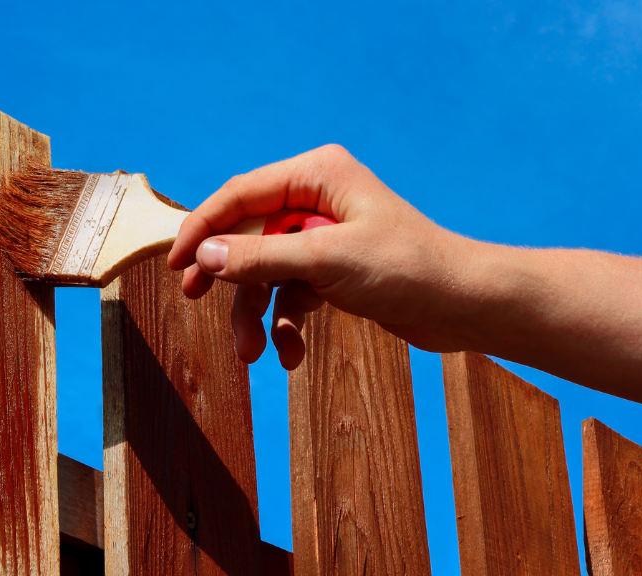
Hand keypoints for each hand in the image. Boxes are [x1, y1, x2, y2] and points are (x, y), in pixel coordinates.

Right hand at [168, 144, 473, 368]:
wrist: (465, 306)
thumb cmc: (408, 268)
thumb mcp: (325, 260)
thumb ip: (260, 256)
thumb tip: (205, 253)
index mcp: (316, 175)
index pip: (240, 195)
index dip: (203, 227)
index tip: (176, 264)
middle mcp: (317, 199)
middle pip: (248, 234)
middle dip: (228, 276)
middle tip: (195, 298)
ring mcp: (325, 236)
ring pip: (267, 271)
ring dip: (256, 312)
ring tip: (251, 353)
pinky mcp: (334, 270)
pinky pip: (292, 294)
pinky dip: (287, 324)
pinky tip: (291, 355)